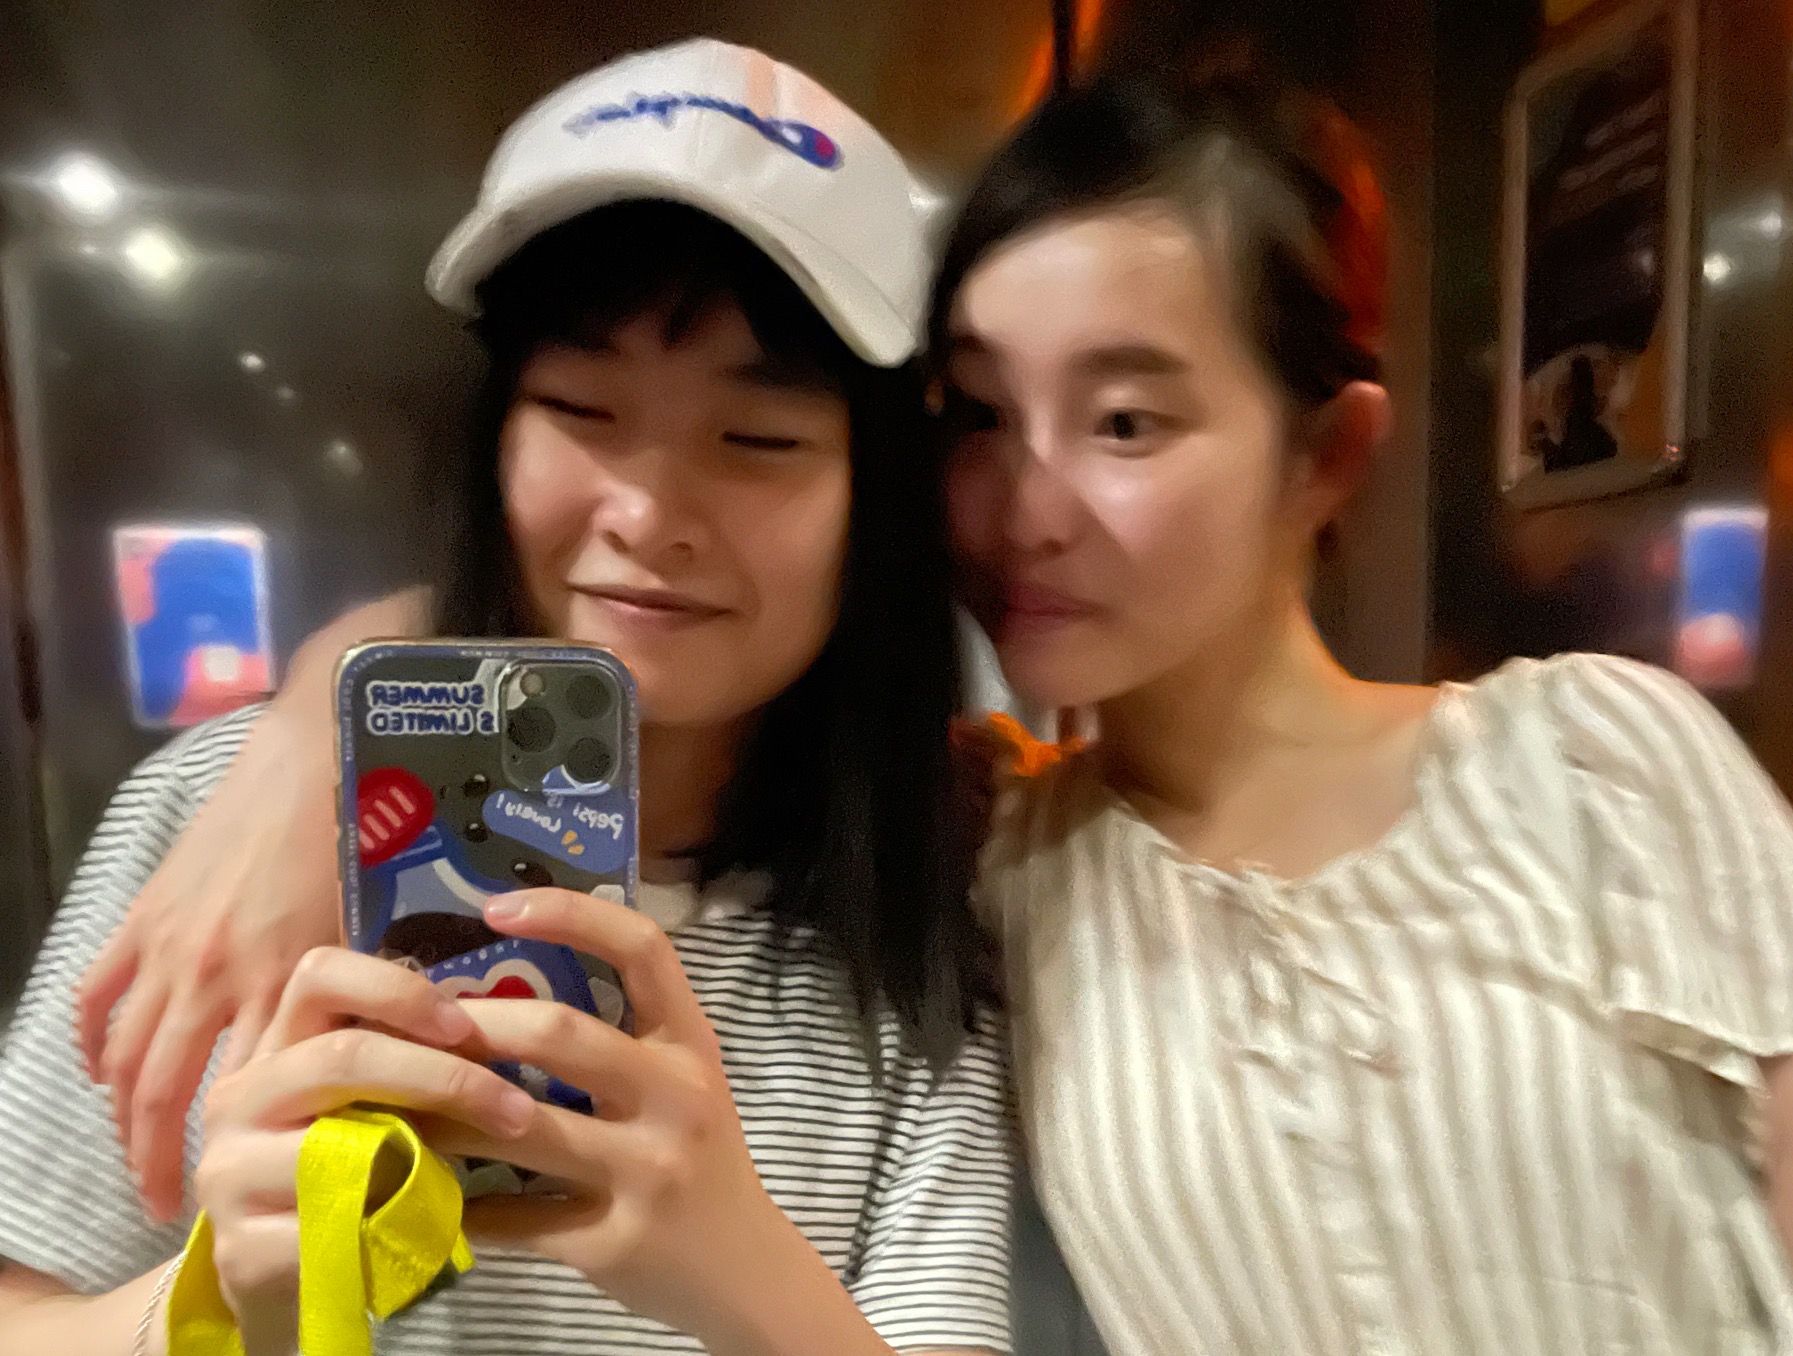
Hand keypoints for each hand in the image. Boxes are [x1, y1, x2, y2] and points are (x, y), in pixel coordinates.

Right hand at [76, 700, 341, 1222]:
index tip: (246, 1191)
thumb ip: (367, 992)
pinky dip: (93, 1039)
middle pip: (164, 1091)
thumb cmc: (370, 830)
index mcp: (282, 976)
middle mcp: (214, 969)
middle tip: (166, 1205)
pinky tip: (100, 1073)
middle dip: (158, 1158)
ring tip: (132, 1158)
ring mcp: (170, 943)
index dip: (240, 1148)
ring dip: (121, 1114)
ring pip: (125, 1053)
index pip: (246, 1090)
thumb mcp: (379, 922)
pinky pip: (100, 993)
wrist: (318, 748)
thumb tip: (387, 1052)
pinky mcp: (146, 912)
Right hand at [194, 947, 534, 1354]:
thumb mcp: (373, 1106)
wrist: (292, 1280)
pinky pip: (334, 1225)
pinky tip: (427, 1230)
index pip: (319, 975)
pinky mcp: (239, 1249)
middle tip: (516, 1110)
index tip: (466, 1026)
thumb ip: (406, 1061)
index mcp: (276, 1046)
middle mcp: (236, 1098)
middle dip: (444, 1077)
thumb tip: (497, 1026)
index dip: (398, 991)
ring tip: (472, 1174)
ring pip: (337, 1144)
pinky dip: (390, 1225)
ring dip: (424, 1158)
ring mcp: (227, 1175)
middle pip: (342, 1055)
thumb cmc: (349, 1174)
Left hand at [422, 889, 852, 1349]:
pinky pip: (513, 1217)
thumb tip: (505, 981)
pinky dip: (462, 1204)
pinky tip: (428, 1190)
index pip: (643, 948)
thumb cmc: (695, 1156)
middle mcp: (676, 1096)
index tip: (496, 905)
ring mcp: (646, 1172)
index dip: (570, 913)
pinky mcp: (611, 1242)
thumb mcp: (680, 1079)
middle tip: (415, 1028)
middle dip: (473, 1027)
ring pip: (518, 1128)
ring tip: (394, 1103)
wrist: (744, 1268)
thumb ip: (620, 1033)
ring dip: (442, 1115)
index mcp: (690, 1043)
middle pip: (559, 1034)